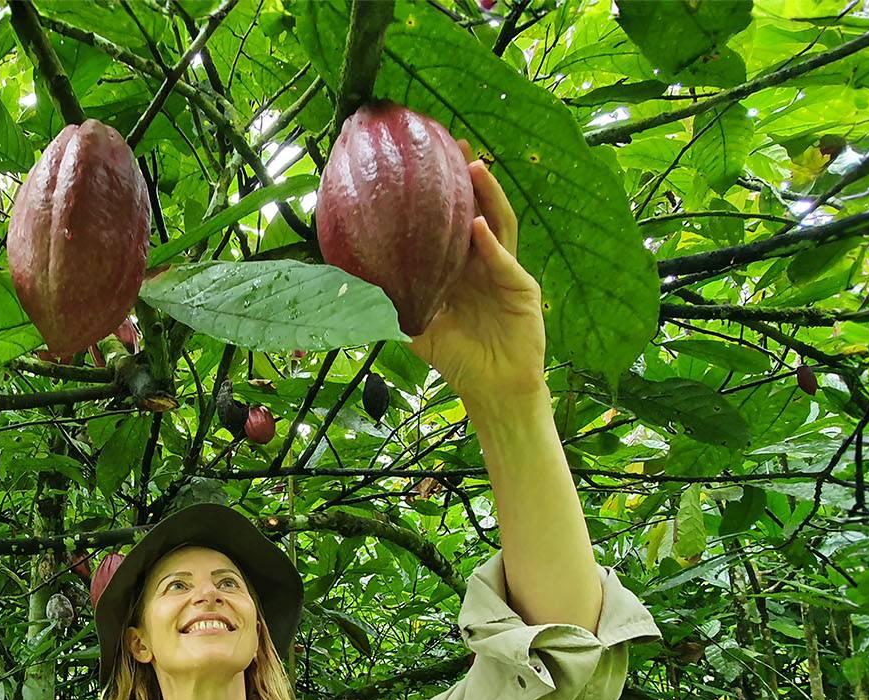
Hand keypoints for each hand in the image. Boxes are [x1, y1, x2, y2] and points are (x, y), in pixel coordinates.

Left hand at [406, 140, 547, 401]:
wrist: (493, 389)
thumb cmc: (456, 358)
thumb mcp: (414, 324)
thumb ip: (389, 301)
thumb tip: (344, 280)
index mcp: (460, 265)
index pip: (451, 219)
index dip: (442, 190)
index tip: (423, 158)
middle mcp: (485, 260)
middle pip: (478, 208)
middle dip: (468, 175)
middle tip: (452, 141)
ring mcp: (506, 270)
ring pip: (498, 223)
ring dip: (487, 195)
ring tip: (473, 166)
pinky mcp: (523, 288)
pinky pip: (505, 261)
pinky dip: (491, 244)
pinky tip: (477, 225)